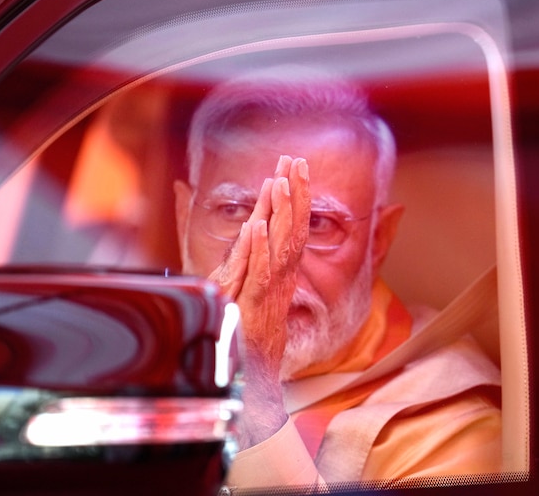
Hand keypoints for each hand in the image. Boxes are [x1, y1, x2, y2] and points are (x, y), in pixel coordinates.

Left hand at [206, 155, 310, 446]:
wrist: (250, 378)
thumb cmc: (246, 333)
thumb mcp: (242, 289)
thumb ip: (243, 260)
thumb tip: (248, 233)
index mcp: (280, 272)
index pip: (293, 228)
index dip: (296, 198)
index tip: (296, 168)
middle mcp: (281, 279)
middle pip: (294, 230)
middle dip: (295, 194)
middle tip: (295, 159)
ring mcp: (270, 293)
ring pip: (281, 247)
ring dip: (281, 213)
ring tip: (280, 181)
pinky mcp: (255, 307)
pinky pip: (260, 275)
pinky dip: (259, 250)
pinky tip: (256, 226)